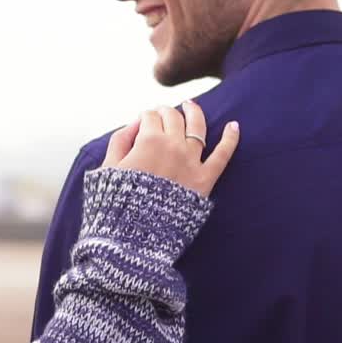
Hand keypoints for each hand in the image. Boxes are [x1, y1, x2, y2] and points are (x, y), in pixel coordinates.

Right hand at [101, 101, 238, 196]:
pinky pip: (223, 155)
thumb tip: (135, 124)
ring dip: (194, 112)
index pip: (149, 116)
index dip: (145, 116)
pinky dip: (231, 138)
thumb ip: (119, 140)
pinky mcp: (205, 180)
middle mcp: (173, 145)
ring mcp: (191, 161)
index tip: (143, 121)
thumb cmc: (116, 205)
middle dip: (165, 112)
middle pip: (172, 117)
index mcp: (148, 140)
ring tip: (190, 106)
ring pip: (197, 127)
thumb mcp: (107, 169)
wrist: (134, 236)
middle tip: (161, 114)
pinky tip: (234, 125)